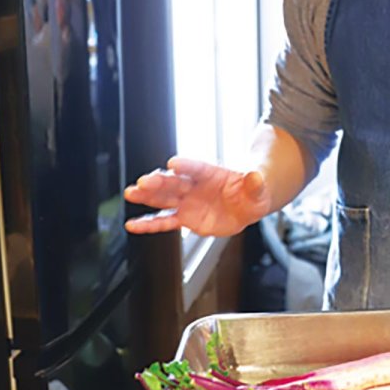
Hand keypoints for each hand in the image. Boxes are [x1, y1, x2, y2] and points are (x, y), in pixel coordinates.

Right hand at [124, 157, 270, 236]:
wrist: (247, 202)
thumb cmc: (251, 191)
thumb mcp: (258, 188)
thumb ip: (254, 183)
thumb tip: (255, 177)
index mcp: (211, 173)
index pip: (196, 168)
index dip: (186, 166)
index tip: (173, 164)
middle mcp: (195, 185)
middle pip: (174, 182)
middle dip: (159, 182)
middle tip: (144, 182)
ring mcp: (188, 201)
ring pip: (164, 199)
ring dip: (147, 197)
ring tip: (131, 193)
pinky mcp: (185, 218)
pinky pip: (165, 221)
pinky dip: (149, 224)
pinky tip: (133, 224)